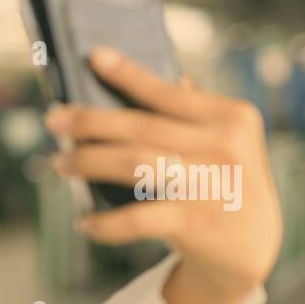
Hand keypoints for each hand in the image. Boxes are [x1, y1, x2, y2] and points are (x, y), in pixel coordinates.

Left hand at [46, 45, 282, 301]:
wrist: (251, 245)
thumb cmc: (221, 181)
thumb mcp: (222, 140)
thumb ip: (189, 111)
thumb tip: (131, 78)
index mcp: (230, 117)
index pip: (169, 92)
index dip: (129, 74)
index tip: (93, 57)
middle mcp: (224, 147)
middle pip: (141, 127)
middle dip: (90, 122)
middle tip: (53, 120)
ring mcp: (210, 185)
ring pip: (134, 165)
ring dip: (89, 162)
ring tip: (59, 162)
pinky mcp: (196, 223)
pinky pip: (137, 219)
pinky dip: (105, 223)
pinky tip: (83, 223)